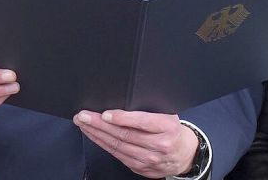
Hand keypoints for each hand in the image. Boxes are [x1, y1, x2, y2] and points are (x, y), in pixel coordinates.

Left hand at [74, 109, 197, 177]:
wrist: (183, 154)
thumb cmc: (172, 130)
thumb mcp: (168, 114)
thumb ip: (150, 109)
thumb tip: (125, 99)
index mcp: (167, 128)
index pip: (142, 123)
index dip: (122, 118)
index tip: (105, 113)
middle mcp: (158, 145)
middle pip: (124, 135)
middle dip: (100, 124)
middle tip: (83, 116)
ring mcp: (148, 159)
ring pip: (117, 146)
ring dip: (97, 134)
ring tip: (83, 124)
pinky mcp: (139, 168)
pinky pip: (117, 155)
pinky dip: (103, 144)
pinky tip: (95, 136)